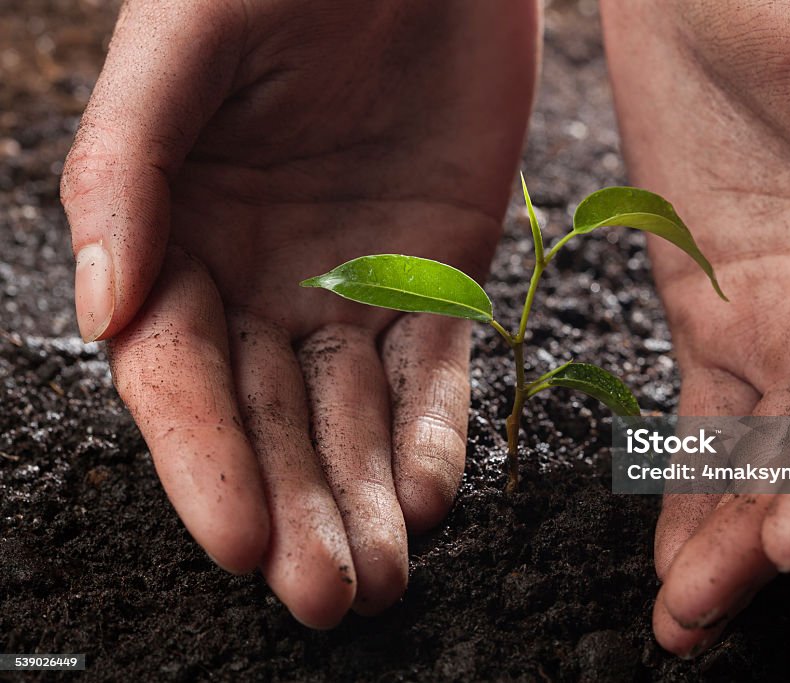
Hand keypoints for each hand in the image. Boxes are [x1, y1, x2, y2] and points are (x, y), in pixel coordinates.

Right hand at [62, 0, 537, 626]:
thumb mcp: (183, 45)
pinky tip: (432, 494)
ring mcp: (353, 284)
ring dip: (365, 498)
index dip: (203, 460)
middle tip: (321, 597)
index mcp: (177, 237)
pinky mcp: (437, 276)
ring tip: (383, 578)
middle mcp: (259, 279)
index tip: (237, 539)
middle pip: (268, 418)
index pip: (180, 376)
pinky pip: (434, 371)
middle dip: (295, 509)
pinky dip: (436, 434)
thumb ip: (127, 167)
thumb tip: (98, 306)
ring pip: (353, 415)